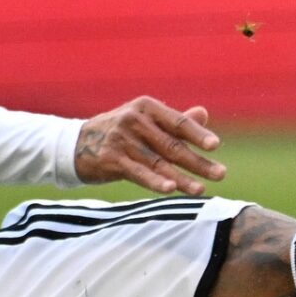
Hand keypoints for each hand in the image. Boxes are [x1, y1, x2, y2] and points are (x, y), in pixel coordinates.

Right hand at [74, 97, 225, 193]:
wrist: (75, 144)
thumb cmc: (119, 131)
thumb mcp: (144, 120)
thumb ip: (174, 120)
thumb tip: (204, 114)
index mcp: (146, 107)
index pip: (178, 122)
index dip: (198, 134)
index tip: (216, 146)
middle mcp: (134, 120)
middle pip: (172, 145)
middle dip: (197, 162)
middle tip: (220, 174)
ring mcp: (121, 140)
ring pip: (158, 163)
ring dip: (182, 178)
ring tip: (201, 190)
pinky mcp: (110, 159)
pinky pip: (138, 173)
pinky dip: (155, 181)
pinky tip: (171, 189)